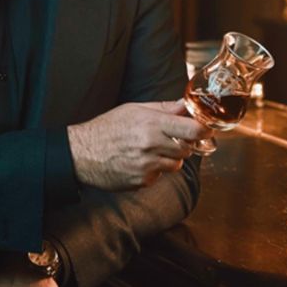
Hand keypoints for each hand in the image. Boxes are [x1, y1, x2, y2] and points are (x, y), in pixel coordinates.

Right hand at [67, 100, 210, 191]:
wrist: (81, 153)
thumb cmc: (107, 128)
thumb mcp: (134, 109)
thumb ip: (164, 109)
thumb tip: (186, 105)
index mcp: (152, 124)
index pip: (193, 130)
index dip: (204, 129)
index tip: (206, 129)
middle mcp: (152, 146)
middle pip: (187, 149)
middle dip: (183, 144)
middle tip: (170, 139)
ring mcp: (147, 166)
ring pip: (176, 164)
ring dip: (169, 158)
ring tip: (151, 150)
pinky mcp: (142, 181)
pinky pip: (160, 176)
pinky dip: (154, 170)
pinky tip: (139, 162)